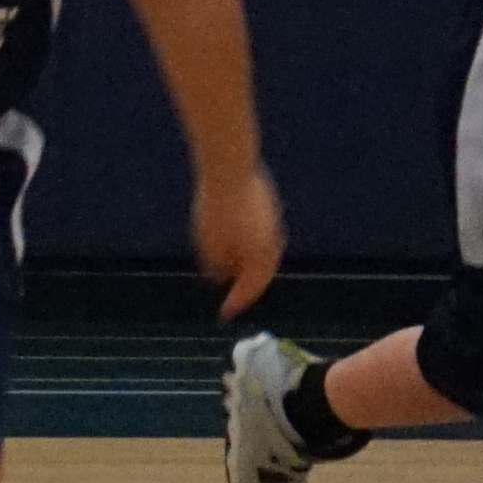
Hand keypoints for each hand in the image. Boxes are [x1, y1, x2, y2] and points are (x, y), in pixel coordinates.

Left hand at [192, 164, 284, 316]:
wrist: (229, 169)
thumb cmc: (217, 210)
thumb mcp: (209, 245)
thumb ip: (217, 266)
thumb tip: (220, 275)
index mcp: (261, 257)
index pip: (251, 289)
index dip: (236, 303)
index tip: (224, 313)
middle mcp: (273, 242)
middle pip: (262, 271)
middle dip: (245, 284)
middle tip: (232, 295)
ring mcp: (273, 221)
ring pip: (263, 251)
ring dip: (248, 263)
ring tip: (232, 270)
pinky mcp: (268, 205)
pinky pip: (260, 233)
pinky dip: (248, 244)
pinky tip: (235, 242)